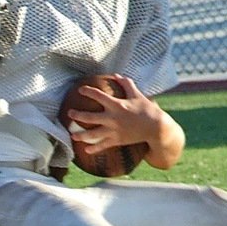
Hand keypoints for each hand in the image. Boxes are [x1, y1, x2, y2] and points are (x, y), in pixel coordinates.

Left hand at [67, 74, 184, 169]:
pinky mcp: (117, 140)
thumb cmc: (147, 110)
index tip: (80, 89)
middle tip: (69, 113)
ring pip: (93, 134)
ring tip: (72, 135)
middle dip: (77, 115)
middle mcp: (113, 118)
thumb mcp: (138, 95)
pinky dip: (94, 148)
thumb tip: (117, 75)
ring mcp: (114, 131)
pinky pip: (103, 146)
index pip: (99, 96)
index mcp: (117, 105)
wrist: (156, 128)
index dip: (88, 91)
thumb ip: (127, 85)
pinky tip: (86, 150)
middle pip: (90, 117)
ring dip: (81, 135)